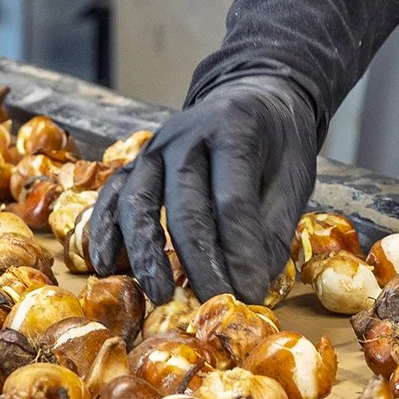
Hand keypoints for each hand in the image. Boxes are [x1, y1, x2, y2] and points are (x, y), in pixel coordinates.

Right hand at [88, 74, 317, 306]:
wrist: (252, 95)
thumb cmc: (276, 142)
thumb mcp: (294, 174)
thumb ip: (274, 226)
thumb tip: (252, 285)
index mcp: (234, 130)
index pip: (233, 198)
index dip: (240, 250)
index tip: (249, 293)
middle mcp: (187, 134)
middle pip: (186, 205)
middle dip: (199, 262)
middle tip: (213, 303)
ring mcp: (154, 147)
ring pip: (140, 202)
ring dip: (146, 253)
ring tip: (160, 294)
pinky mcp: (135, 162)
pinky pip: (113, 196)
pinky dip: (104, 230)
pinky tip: (105, 264)